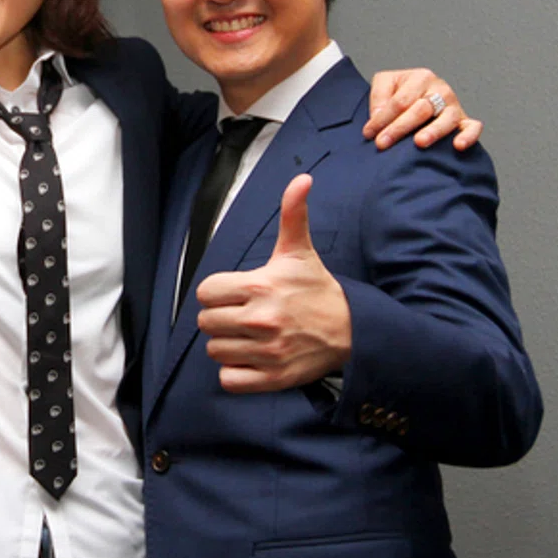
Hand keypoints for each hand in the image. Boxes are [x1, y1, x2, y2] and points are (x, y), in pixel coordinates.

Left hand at [196, 175, 352, 392]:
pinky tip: (251, 358)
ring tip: (249, 337)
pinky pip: (228, 379)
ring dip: (227, 345)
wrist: (352, 330)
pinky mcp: (272, 378)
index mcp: (260, 286)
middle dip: (220, 318)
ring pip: (215, 351)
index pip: (206, 292)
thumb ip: (293, 214)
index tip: (235, 294)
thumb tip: (302, 179)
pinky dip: (235, 372)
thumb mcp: (300, 252)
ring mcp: (266, 351)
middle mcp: (260, 320)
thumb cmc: (317, 289)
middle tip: (241, 315)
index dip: (217, 293)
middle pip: (206, 323)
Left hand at [362, 67, 481, 150]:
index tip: (369, 133)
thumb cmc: (402, 91)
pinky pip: (472, 127)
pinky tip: (458, 145)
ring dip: (433, 131)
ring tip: (419, 142)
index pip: (400, 100)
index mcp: (421, 78)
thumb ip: (379, 94)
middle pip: (421, 109)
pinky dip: (468, 136)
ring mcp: (454, 106)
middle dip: (400, 127)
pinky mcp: (464, 120)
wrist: (419, 96)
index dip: (383, 118)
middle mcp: (440, 90)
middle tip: (383, 143)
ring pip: (447, 118)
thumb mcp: (386, 83)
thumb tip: (378, 114)